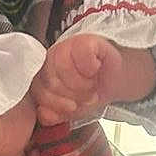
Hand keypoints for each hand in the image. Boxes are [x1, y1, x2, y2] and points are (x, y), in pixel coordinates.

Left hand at [32, 34, 155, 125]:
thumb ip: (55, 114)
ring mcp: (65, 47)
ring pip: (65, 69)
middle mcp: (50, 61)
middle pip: (52, 83)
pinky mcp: (83, 40)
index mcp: (42, 77)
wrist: (116, 78)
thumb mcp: (73, 109)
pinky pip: (82, 55)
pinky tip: (96, 69)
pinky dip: (91, 67)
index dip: (58, 105)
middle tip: (88, 96)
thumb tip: (46, 115)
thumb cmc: (92, 90)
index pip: (40, 94)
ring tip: (93, 84)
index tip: (74, 107)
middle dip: (74, 96)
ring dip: (84, 83)